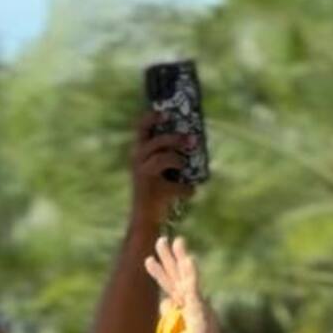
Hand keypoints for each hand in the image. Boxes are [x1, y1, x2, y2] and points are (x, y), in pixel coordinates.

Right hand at [129, 113, 194, 229]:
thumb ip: (172, 155)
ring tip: (183, 166)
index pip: (141, 128)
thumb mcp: (162, 170)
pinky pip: (174, 185)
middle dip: (174, 139)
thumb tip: (195, 141)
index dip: (152, 117)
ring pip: (162, 158)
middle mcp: (137, 161)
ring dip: (177, 160)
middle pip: (155, 141)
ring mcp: (142, 175)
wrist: (146, 219)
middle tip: (192, 141)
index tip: (168, 113)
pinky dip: (185, 189)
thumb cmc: (157, 191)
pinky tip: (189, 192)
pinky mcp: (151, 190)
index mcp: (140, 152)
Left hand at [145, 237, 235, 332]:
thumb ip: (170, 315)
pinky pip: (196, 297)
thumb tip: (165, 300)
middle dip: (171, 259)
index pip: (172, 287)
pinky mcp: (202, 322)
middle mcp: (196, 309)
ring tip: (175, 243)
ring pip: (190, 282)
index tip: (149, 258)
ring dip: (182, 262)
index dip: (161, 272)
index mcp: (188, 312)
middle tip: (162, 239)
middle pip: (181, 279)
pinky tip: (190, 264)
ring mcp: (200, 314)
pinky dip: (193, 280)